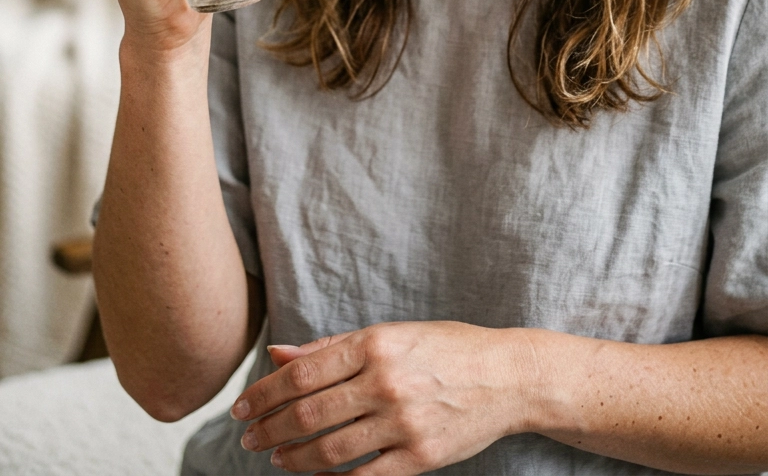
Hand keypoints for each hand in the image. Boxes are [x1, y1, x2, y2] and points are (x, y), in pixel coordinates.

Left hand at [231, 322, 537, 475]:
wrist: (507, 377)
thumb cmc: (445, 348)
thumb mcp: (390, 333)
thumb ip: (333, 346)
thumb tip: (279, 354)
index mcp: (375, 343)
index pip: (303, 372)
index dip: (265, 393)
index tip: (241, 406)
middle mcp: (386, 382)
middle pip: (310, 412)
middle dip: (270, 428)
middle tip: (246, 438)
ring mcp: (404, 423)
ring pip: (331, 449)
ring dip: (294, 457)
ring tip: (274, 457)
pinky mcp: (421, 459)